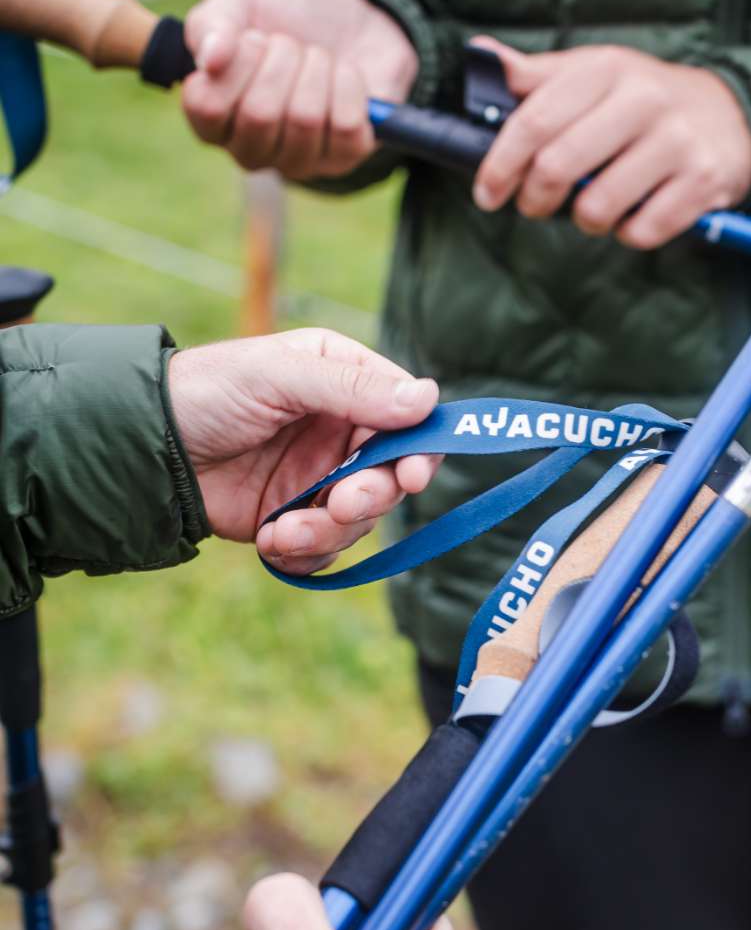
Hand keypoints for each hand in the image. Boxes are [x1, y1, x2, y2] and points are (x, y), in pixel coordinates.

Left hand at [169, 329, 440, 573]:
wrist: (142, 450)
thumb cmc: (204, 392)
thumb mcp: (277, 376)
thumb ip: (351, 388)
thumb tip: (428, 399)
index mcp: (345, 383)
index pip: (409, 417)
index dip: (418, 449)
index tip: (409, 476)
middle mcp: (340, 431)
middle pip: (391, 476)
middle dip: (369, 497)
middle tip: (340, 505)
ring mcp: (319, 477)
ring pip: (362, 519)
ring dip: (330, 531)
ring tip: (285, 529)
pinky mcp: (294, 518)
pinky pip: (327, 548)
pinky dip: (306, 553)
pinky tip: (272, 541)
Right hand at [180, 0, 416, 177]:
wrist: (348, 17)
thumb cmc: (281, 18)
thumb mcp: (236, 4)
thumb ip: (210, 25)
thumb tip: (210, 62)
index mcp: (211, 120)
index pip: (207, 107)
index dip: (234, 62)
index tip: (251, 37)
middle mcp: (250, 150)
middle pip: (260, 115)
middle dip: (281, 59)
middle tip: (289, 43)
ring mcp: (299, 160)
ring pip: (305, 119)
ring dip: (316, 68)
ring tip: (316, 55)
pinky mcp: (346, 155)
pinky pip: (346, 124)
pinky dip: (347, 83)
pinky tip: (344, 73)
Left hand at [467, 37, 750, 248]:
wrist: (731, 114)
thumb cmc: (642, 98)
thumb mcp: (594, 73)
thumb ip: (537, 74)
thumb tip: (480, 55)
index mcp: (607, 69)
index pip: (535, 120)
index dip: (501, 163)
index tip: (487, 192)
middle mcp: (644, 99)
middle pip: (560, 165)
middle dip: (535, 198)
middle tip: (534, 207)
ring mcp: (678, 141)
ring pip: (600, 205)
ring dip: (585, 219)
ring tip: (592, 210)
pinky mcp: (704, 180)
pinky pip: (644, 229)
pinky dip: (629, 233)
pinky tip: (634, 216)